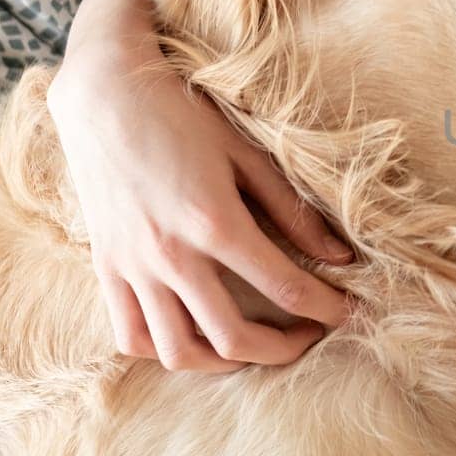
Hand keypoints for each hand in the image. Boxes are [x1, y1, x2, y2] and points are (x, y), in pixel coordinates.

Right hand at [48, 0, 357, 372]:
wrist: (104, 92)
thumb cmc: (183, 113)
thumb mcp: (247, 154)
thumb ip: (293, 211)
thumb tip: (343, 257)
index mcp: (215, 223)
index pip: (286, 288)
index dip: (327, 309)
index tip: (351, 311)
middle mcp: (170, 255)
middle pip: (234, 338)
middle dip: (285, 349)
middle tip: (312, 334)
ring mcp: (133, 267)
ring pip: (178, 352)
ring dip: (225, 363)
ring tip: (255, 344)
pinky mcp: (106, 268)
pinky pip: (132, 335)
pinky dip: (167, 350)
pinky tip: (196, 336)